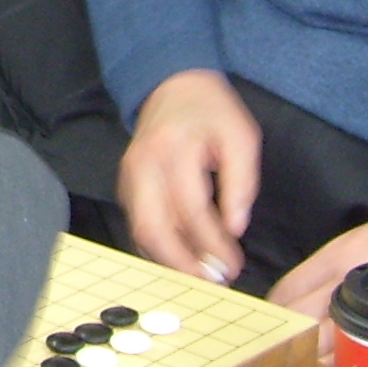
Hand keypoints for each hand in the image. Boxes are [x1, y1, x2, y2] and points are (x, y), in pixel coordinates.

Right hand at [117, 69, 261, 285]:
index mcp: (173, 149)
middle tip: (210, 280)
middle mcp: (143, 165)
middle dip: (182, 262)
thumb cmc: (211, 111)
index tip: (233, 265)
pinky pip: (137, 224)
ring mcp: (129, 176)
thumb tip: (235, 228)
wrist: (172, 85)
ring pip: (140, 231)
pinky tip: (181, 257)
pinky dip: (157, 247)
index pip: (191, 209)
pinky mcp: (126, 185)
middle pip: (153, 227)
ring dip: (169, 259)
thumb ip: (241, 183)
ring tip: (199, 273)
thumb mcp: (241, 137)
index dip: (212, 243)